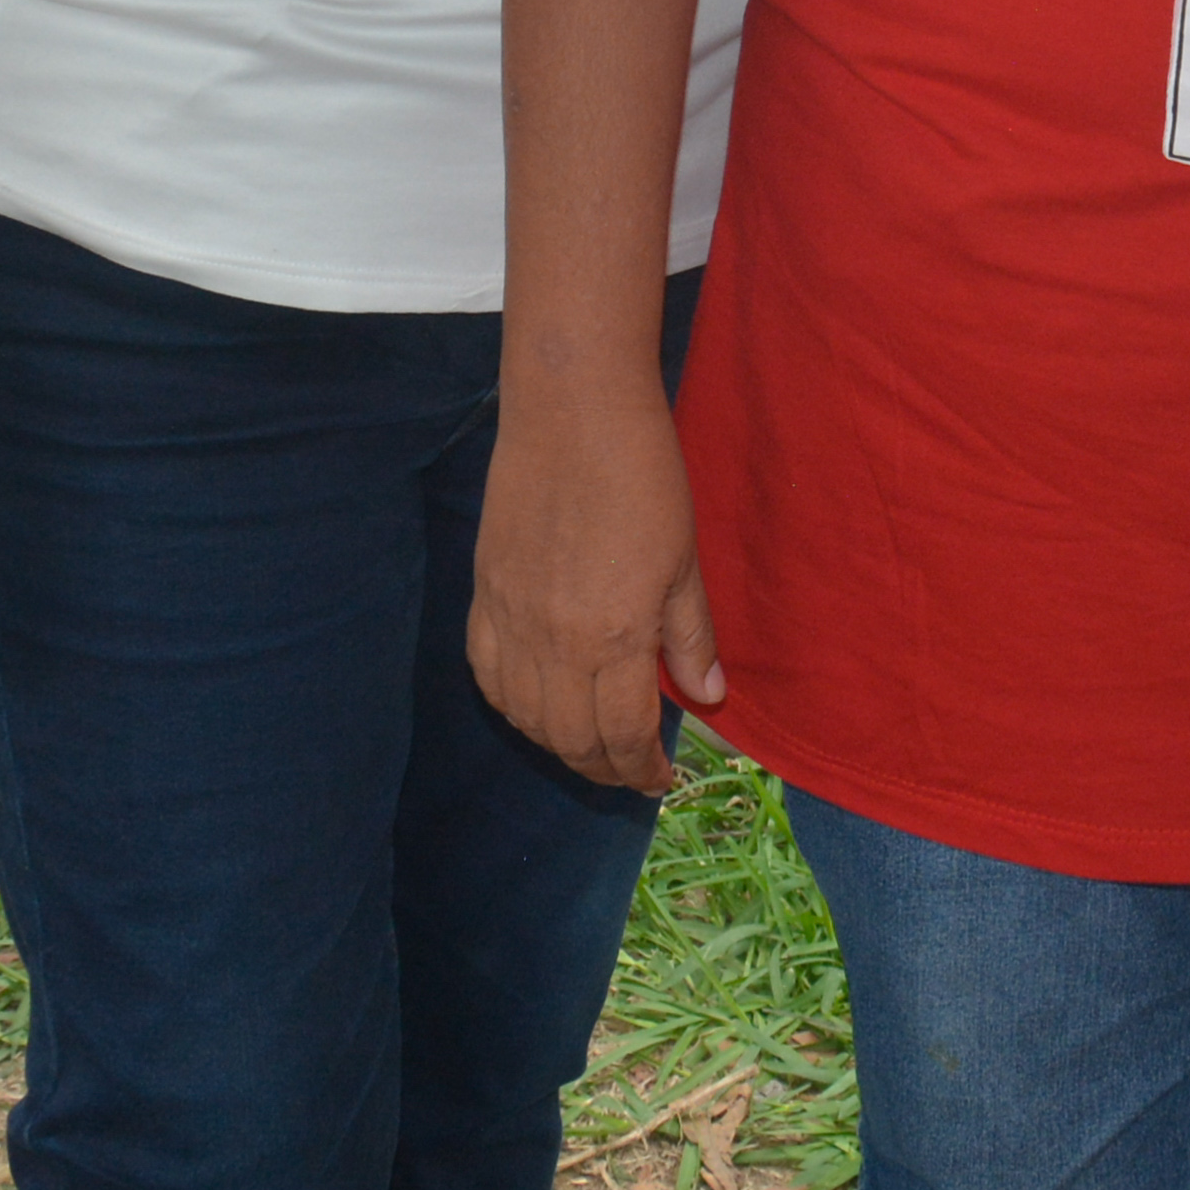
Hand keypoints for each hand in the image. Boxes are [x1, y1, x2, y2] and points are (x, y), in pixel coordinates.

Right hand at [469, 385, 721, 793]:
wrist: (572, 411)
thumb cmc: (642, 475)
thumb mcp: (684, 559)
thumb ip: (690, 636)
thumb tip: (708, 698)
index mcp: (612, 636)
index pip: (623, 735)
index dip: (642, 769)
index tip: (661, 779)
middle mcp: (553, 642)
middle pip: (570, 739)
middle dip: (604, 769)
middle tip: (631, 772)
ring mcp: (510, 619)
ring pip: (524, 717)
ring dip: (558, 745)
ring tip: (590, 745)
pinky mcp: (482, 594)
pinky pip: (487, 675)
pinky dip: (512, 706)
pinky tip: (537, 706)